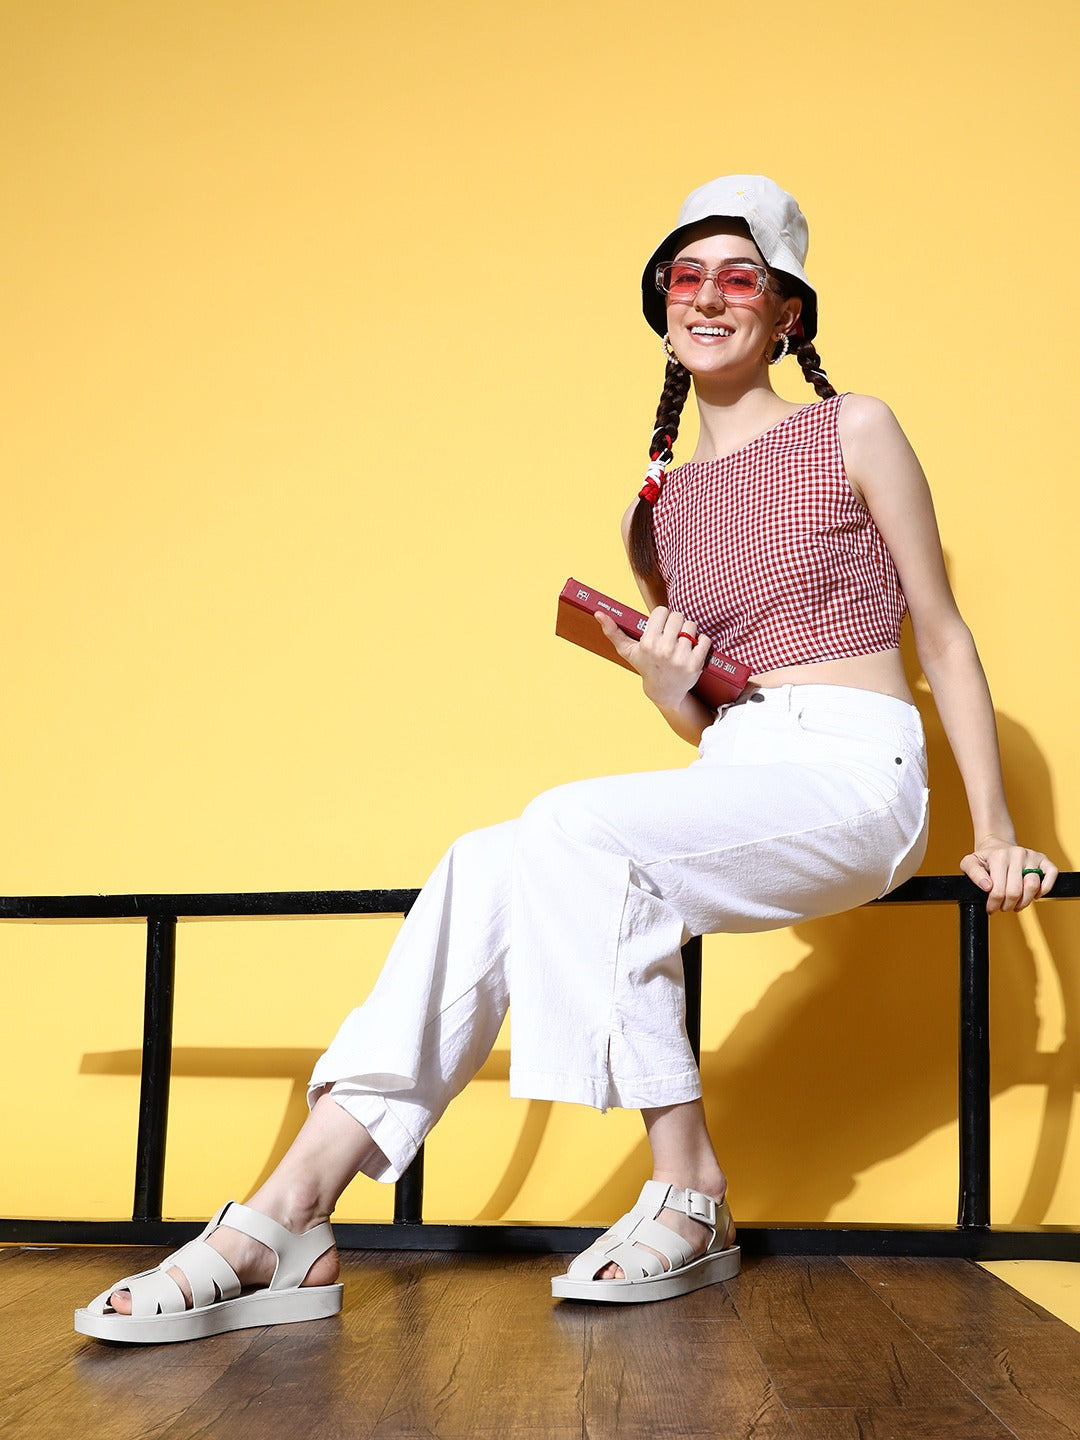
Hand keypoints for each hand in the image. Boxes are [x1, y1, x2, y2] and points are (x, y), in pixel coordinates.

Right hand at [594, 606, 711, 710]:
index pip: (662, 611)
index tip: (661, 626)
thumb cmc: (645, 666)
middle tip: (672, 634)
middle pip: (678, 616)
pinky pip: (704, 639)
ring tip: (681, 642)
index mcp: (648, 642)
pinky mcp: (695, 664)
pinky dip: (701, 642)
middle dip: (676, 623)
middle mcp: (664, 649)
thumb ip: (613, 631)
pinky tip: (693, 648)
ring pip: (692, 626)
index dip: (662, 617)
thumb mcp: (628, 651)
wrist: (664, 692)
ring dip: (689, 632)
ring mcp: (680, 657)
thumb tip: (598, 613)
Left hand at [960, 837, 1057, 912]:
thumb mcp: (970, 863)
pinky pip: (1051, 875)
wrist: (998, 846)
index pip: (998, 890)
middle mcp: (1017, 854)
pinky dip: (1045, 889)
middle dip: (1007, 905)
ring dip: (1024, 902)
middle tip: (1003, 907)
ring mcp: (1032, 856)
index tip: (990, 908)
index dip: (994, 904)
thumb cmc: (985, 859)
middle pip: (1015, 892)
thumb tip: (987, 886)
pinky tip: (1033, 895)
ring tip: (1016, 904)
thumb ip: (973, 874)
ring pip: (1033, 886)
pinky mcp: (1044, 860)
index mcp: (998, 856)